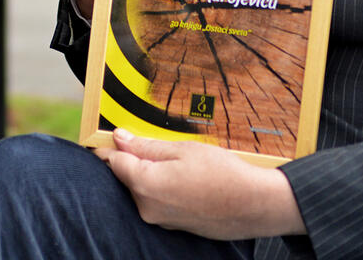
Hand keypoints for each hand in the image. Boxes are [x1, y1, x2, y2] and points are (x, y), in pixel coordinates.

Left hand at [94, 129, 305, 240]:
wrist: (255, 206)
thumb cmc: (222, 173)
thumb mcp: (182, 149)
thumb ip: (146, 145)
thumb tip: (119, 138)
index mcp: (145, 184)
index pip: (113, 163)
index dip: (109, 147)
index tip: (107, 137)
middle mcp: (146, 207)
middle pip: (127, 177)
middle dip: (135, 159)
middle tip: (156, 143)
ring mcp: (160, 220)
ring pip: (143, 189)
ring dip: (151, 173)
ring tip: (181, 162)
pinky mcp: (173, 226)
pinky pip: (158, 201)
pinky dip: (164, 188)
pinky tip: (187, 179)